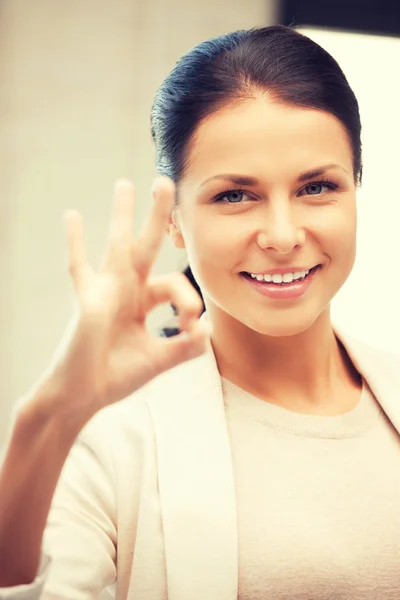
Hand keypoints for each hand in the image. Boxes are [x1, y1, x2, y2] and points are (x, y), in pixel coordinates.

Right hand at [40, 177, 208, 421]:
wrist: (82, 397)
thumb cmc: (115, 377)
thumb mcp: (158, 361)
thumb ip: (185, 347)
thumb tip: (207, 326)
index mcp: (143, 301)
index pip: (174, 285)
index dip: (189, 302)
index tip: (190, 328)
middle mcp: (125, 290)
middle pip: (146, 246)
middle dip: (157, 216)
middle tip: (165, 181)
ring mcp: (104, 292)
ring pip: (116, 246)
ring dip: (122, 215)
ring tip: (126, 184)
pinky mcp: (87, 302)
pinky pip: (79, 268)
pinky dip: (74, 244)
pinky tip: (71, 215)